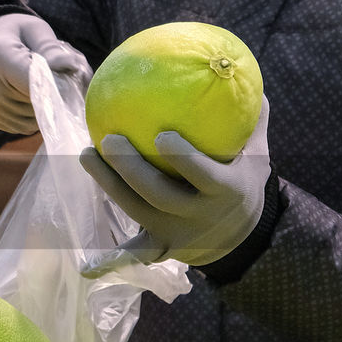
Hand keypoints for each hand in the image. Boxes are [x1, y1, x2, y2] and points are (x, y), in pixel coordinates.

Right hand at [0, 14, 89, 133]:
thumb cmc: (18, 34)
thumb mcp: (35, 30)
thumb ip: (51, 48)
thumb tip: (72, 65)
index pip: (35, 81)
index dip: (58, 83)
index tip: (73, 75)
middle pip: (38, 103)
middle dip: (56, 92)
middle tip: (60, 74)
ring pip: (35, 120)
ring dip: (48, 107)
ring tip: (44, 84)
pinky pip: (27, 126)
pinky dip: (37, 115)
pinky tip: (33, 96)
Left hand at [78, 99, 270, 274]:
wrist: (246, 237)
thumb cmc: (243, 183)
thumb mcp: (256, 157)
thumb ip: (253, 121)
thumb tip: (247, 74)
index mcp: (225, 192)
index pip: (203, 176)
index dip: (183, 160)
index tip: (162, 135)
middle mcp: (198, 217)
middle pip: (158, 195)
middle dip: (130, 169)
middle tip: (109, 140)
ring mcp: (177, 235)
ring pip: (136, 212)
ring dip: (108, 185)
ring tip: (86, 155)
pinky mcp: (160, 248)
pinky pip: (133, 255)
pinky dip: (110, 263)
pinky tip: (85, 267)